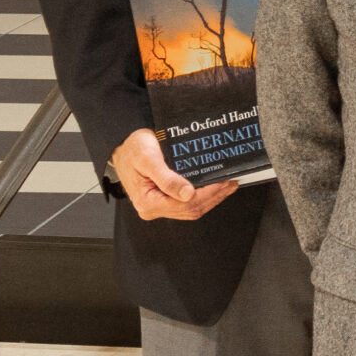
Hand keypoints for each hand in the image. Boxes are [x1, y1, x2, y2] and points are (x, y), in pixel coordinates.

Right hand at [110, 130, 237, 222]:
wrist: (124, 146)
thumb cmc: (133, 149)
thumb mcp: (148, 159)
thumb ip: (167, 178)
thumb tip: (187, 194)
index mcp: (148, 202)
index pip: (185, 204)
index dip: (208, 194)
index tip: (223, 182)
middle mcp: (153, 208)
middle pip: (191, 209)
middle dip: (214, 196)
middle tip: (231, 182)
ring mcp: (159, 206)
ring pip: (192, 209)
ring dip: (212, 198)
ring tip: (228, 185)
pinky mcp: (164, 201)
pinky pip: (187, 204)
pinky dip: (204, 196)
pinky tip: (215, 187)